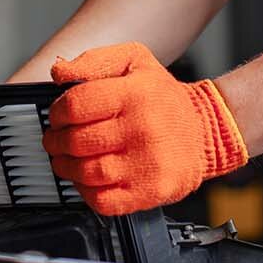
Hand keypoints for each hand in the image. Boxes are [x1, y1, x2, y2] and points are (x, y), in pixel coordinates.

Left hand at [43, 42, 247, 215]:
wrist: (205, 130)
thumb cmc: (163, 97)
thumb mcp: (134, 61)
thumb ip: (94, 61)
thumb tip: (59, 71)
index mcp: (135, 93)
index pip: (75, 105)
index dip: (57, 112)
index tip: (57, 116)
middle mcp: (142, 128)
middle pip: (76, 141)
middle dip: (56, 142)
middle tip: (56, 140)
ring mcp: (147, 163)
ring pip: (86, 172)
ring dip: (67, 167)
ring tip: (67, 159)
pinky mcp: (151, 191)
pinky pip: (103, 201)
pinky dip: (86, 192)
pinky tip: (88, 179)